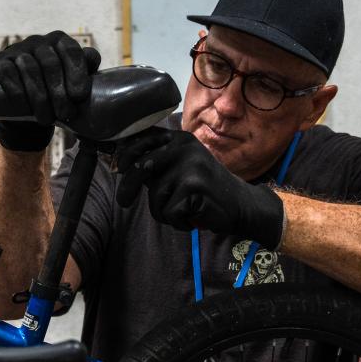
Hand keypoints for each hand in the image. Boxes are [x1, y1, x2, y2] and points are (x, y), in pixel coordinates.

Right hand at [0, 31, 100, 150]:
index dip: (76, 72)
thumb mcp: (74, 80)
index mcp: (59, 41)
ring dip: (39, 97)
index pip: (71, 51)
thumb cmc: (56, 91)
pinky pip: (7, 73)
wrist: (25, 107)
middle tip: (66, 114)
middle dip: (59, 91)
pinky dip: (16, 90)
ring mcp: (17, 51)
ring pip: (29, 69)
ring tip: (47, 119)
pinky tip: (23, 105)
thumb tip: (91, 58)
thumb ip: (86, 67)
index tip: (80, 96)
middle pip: (50, 63)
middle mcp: (38, 42)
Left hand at [115, 128, 285, 245]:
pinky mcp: (194, 186)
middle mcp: (184, 147)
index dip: (125, 154)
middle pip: (140, 167)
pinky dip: (177, 222)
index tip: (119, 167)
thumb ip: (156, 164)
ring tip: (182, 211)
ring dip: (163, 211)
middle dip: (127, 188)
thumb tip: (120, 164)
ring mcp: (190, 165)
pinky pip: (168, 211)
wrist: (241, 205)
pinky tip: (193, 218)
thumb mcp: (182, 168)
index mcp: (179, 139)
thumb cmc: (204, 190)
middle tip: (123, 202)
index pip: (142, 139)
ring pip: (155, 195)